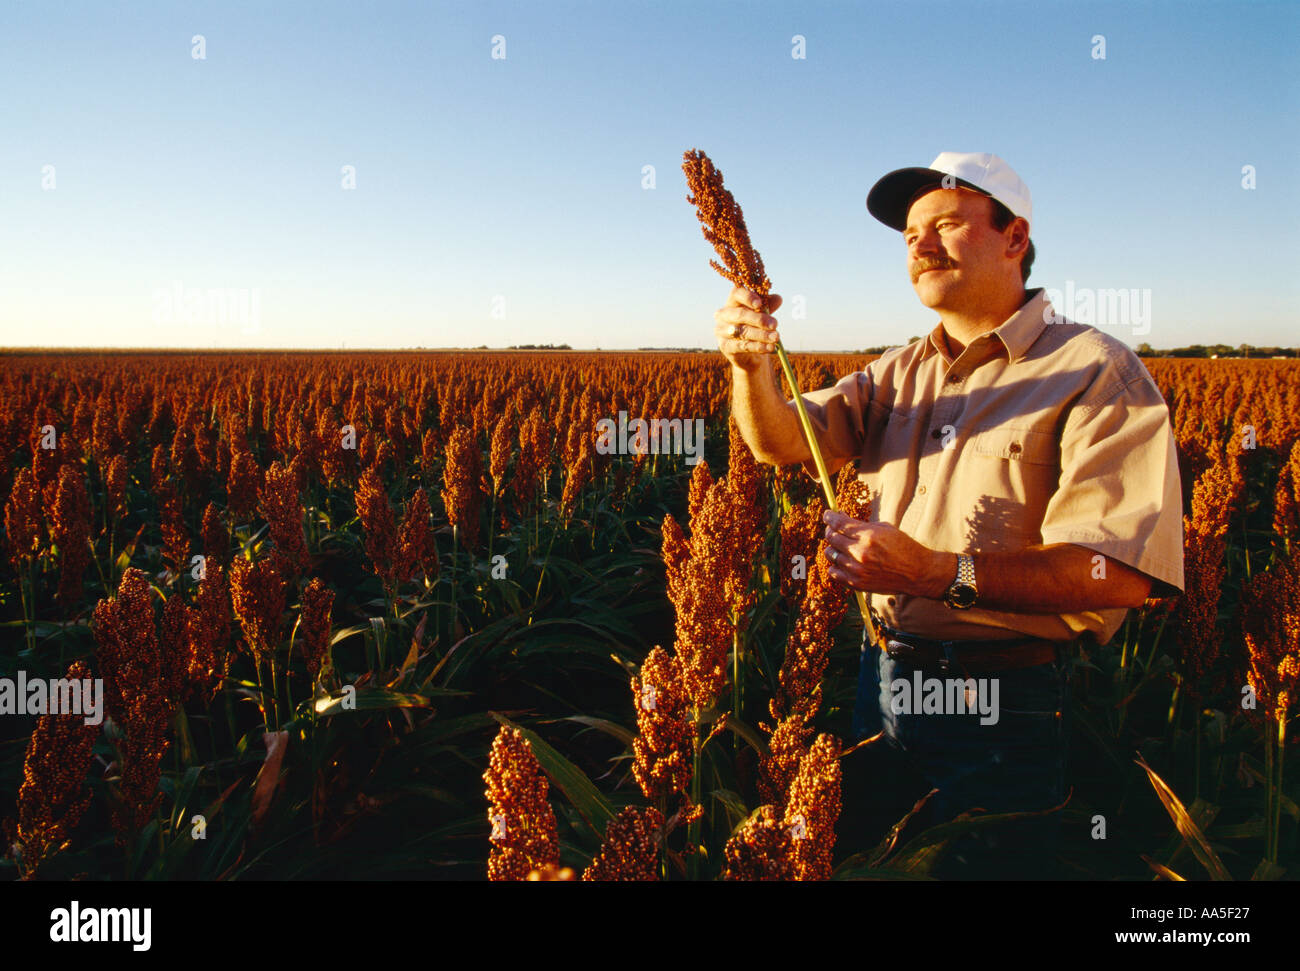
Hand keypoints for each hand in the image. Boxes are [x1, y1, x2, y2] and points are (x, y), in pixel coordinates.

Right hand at [714, 286, 781, 371]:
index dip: (747, 297)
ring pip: (742, 331)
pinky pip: (743, 346)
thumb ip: (767, 306)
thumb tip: (778, 298)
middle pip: (740, 314)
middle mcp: (723, 315)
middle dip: (759, 319)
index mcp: (732, 302)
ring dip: (761, 334)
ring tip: (775, 337)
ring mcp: (722, 331)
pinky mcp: (725, 346)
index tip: (759, 304)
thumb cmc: (753, 326)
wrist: (745, 352)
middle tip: (775, 324)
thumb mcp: (761, 314)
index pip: (736, 294)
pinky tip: (769, 347)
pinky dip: (758, 346)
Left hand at [821, 509, 953, 597]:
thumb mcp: (885, 528)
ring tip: (841, 546)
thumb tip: (840, 516)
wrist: (917, 573)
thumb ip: (861, 524)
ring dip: (833, 548)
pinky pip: (833, 572)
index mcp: (869, 536)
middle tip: (834, 529)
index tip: (827, 515)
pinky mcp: (857, 583)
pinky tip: (842, 561)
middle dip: (831, 530)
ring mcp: (857, 570)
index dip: (830, 517)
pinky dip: (835, 565)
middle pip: (832, 538)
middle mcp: (860, 552)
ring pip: (831, 554)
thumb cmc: (904, 548)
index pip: (839, 523)